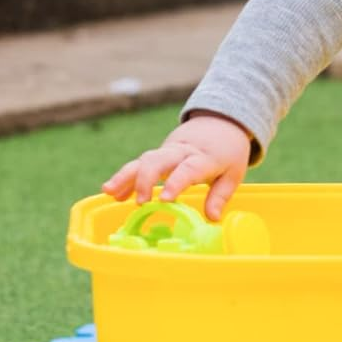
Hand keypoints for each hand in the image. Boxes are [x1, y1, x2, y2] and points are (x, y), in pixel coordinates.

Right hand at [102, 113, 252, 219]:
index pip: (188, 170)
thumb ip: (220, 196)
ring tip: (109, 192)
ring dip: (125, 176)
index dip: (175, 183)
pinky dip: (125, 177)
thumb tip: (212, 218)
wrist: (219, 123)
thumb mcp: (233, 174)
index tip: (163, 199)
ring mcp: (166, 152)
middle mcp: (181, 152)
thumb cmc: (228, 153)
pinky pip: (138, 164)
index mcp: (203, 158)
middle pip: (158, 160)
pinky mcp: (158, 155)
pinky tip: (111, 192)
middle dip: (144, 179)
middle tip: (139, 202)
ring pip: (142, 160)